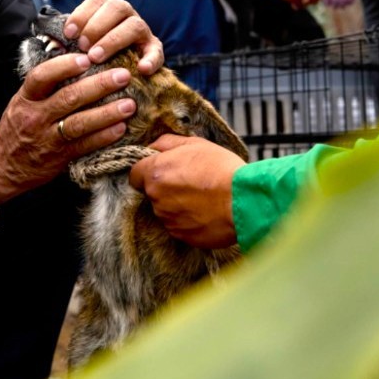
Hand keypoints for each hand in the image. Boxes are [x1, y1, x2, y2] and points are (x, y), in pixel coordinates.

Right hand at [0, 51, 137, 203]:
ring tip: (129, 105)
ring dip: (107, 113)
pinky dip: (103, 137)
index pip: (41, 76)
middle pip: (68, 97)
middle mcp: (35, 117)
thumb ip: (45, 86)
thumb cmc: (16, 130)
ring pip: (79, 123)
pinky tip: (120, 128)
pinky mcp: (59, 158)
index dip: (64, 65)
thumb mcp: (22, 103)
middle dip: (99, 85)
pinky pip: (84, 146)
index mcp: (25, 99)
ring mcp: (47, 138)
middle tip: (122, 76)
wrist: (1, 167)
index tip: (86, 58)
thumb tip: (77, 62)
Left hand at [63, 0, 163, 73]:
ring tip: (96, 57)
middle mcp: (126, 15)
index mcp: (106, 8)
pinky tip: (142, 69)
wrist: (116, 69)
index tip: (68, 34)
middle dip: (96, 26)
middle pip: (117, 7)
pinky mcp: (153, 49)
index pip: (96, 1)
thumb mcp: (78, 43)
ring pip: (134, 25)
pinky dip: (151, 59)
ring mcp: (142, 31)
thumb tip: (50, 43)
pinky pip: (156, 51)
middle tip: (82, 46)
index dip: (81, 15)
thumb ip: (66, 41)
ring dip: (114, 40)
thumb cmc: (91, 54)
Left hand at [128, 134, 243, 248]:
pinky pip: (178, 226)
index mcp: (156, 173)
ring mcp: (168, 219)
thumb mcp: (195, 144)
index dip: (147, 172)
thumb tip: (153, 147)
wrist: (244, 201)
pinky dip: (188, 220)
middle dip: (166, 188)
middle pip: (152, 193)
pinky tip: (205, 212)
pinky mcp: (181, 236)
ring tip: (202, 198)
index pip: (134, 174)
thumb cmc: (221, 169)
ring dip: (177, 205)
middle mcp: (157, 198)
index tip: (162, 171)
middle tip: (190, 183)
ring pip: (165, 211)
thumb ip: (167, 143)